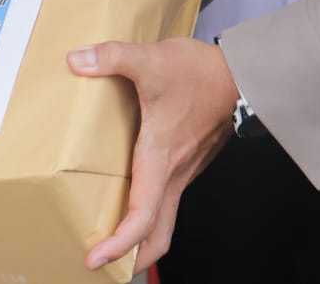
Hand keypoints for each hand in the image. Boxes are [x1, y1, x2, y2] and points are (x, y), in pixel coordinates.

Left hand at [67, 39, 237, 272]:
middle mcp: (174, 172)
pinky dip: (150, 211)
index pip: (143, 216)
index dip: (119, 243)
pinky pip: (168, 196)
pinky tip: (131, 193)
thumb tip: (77, 60)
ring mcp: (184, 168)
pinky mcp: (189, 158)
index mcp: (161, 158)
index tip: (95, 258)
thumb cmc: (202, 73)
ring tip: (111, 236)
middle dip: (133, 258)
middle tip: (104, 265)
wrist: (243, 73)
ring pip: (164, 217)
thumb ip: (113, 57)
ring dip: (141, 236)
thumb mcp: (152, 60)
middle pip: (159, 235)